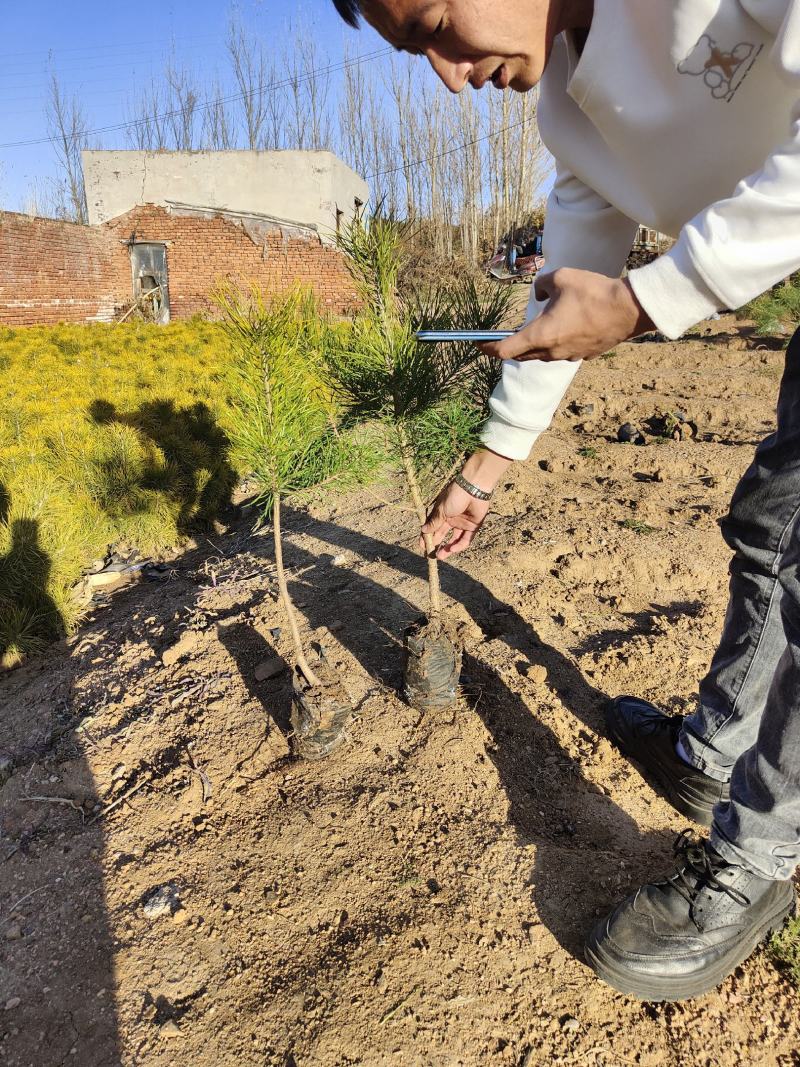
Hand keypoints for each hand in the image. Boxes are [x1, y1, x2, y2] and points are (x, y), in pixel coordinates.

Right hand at [420, 449, 512, 558]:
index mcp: (441, 513)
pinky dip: (459, 545)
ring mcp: (462, 523)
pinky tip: (452, 549)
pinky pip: (465, 539)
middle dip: (436, 545)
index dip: (427, 537)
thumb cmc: (455, 496)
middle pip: (442, 535)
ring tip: (440, 556)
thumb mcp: (441, 510)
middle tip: (431, 555)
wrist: (474, 488)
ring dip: (447, 548)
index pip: (432, 527)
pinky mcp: (473, 526)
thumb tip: (423, 531)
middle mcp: (451, 519)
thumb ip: (434, 522)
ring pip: (454, 539)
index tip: (422, 546)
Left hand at [479, 269, 653, 362]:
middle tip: (502, 335)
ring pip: (542, 355)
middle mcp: (551, 352)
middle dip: (510, 346)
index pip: (505, 350)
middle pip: (522, 355)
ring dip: (534, 344)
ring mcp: (568, 356)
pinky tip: (564, 326)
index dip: (488, 348)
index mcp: (541, 335)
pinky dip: (555, 342)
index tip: (479, 344)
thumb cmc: (594, 293)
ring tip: (537, 326)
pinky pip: (561, 352)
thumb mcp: (560, 277)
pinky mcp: (584, 355)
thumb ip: (541, 286)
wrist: (629, 309)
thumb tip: (540, 296)